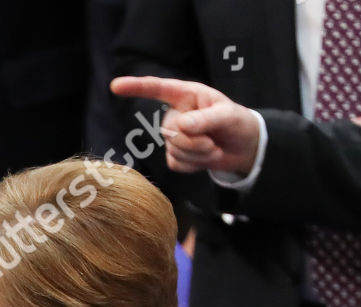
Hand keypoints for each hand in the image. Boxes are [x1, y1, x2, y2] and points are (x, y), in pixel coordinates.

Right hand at [110, 76, 262, 176]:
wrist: (245, 148)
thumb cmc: (238, 123)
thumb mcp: (228, 115)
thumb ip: (205, 119)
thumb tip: (181, 126)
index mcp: (186, 95)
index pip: (158, 89)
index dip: (136, 87)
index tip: (115, 86)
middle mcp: (176, 114)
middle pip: (167, 131)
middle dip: (191, 142)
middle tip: (212, 143)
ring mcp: (174, 136)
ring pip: (172, 149)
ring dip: (197, 154)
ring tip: (214, 148)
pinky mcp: (176, 156)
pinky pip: (176, 164)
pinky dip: (194, 165)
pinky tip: (205, 158)